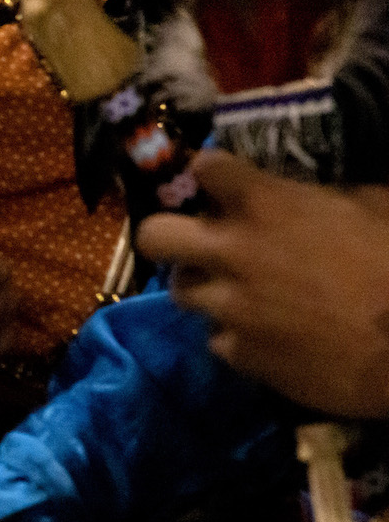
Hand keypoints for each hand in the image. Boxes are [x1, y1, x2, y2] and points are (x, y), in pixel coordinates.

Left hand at [138, 149, 388, 418]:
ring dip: (205, 288)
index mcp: (262, 204)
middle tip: (198, 244)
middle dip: (170, 236)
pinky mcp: (240, 354)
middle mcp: (231, 251)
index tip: (224, 185)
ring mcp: (229, 307)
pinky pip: (217, 339)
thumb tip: (302, 194)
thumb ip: (318, 195)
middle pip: (154, 235)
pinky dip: (236, 336)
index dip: (213, 175)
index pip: (203, 167)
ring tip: (237, 294)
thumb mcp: (370, 207)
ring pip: (180, 291)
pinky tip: (267, 336)